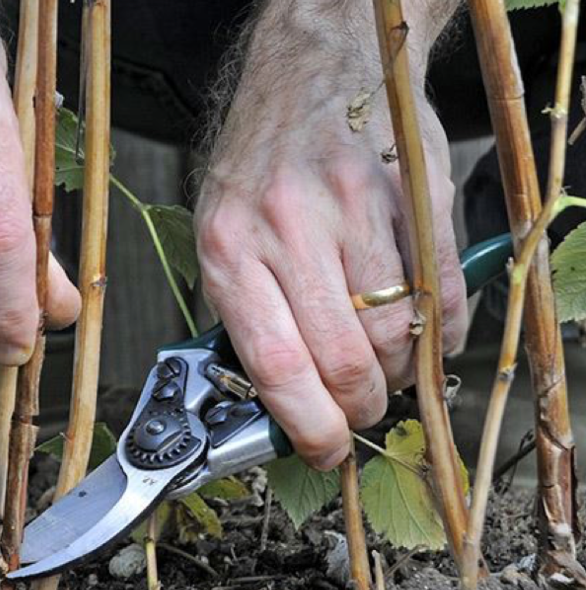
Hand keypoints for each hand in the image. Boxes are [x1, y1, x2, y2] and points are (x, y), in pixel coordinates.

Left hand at [194, 0, 465, 468]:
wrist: (312, 65)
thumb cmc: (259, 161)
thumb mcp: (220, 233)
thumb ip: (244, 311)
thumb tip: (275, 401)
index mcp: (228, 249)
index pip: (275, 365)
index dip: (307, 425)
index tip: (322, 451)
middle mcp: (286, 228)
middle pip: (342, 359)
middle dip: (357, 407)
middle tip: (359, 414)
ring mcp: (353, 209)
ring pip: (394, 333)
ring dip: (398, 373)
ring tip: (385, 369)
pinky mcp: (410, 194)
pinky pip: (441, 291)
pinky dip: (443, 332)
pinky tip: (427, 336)